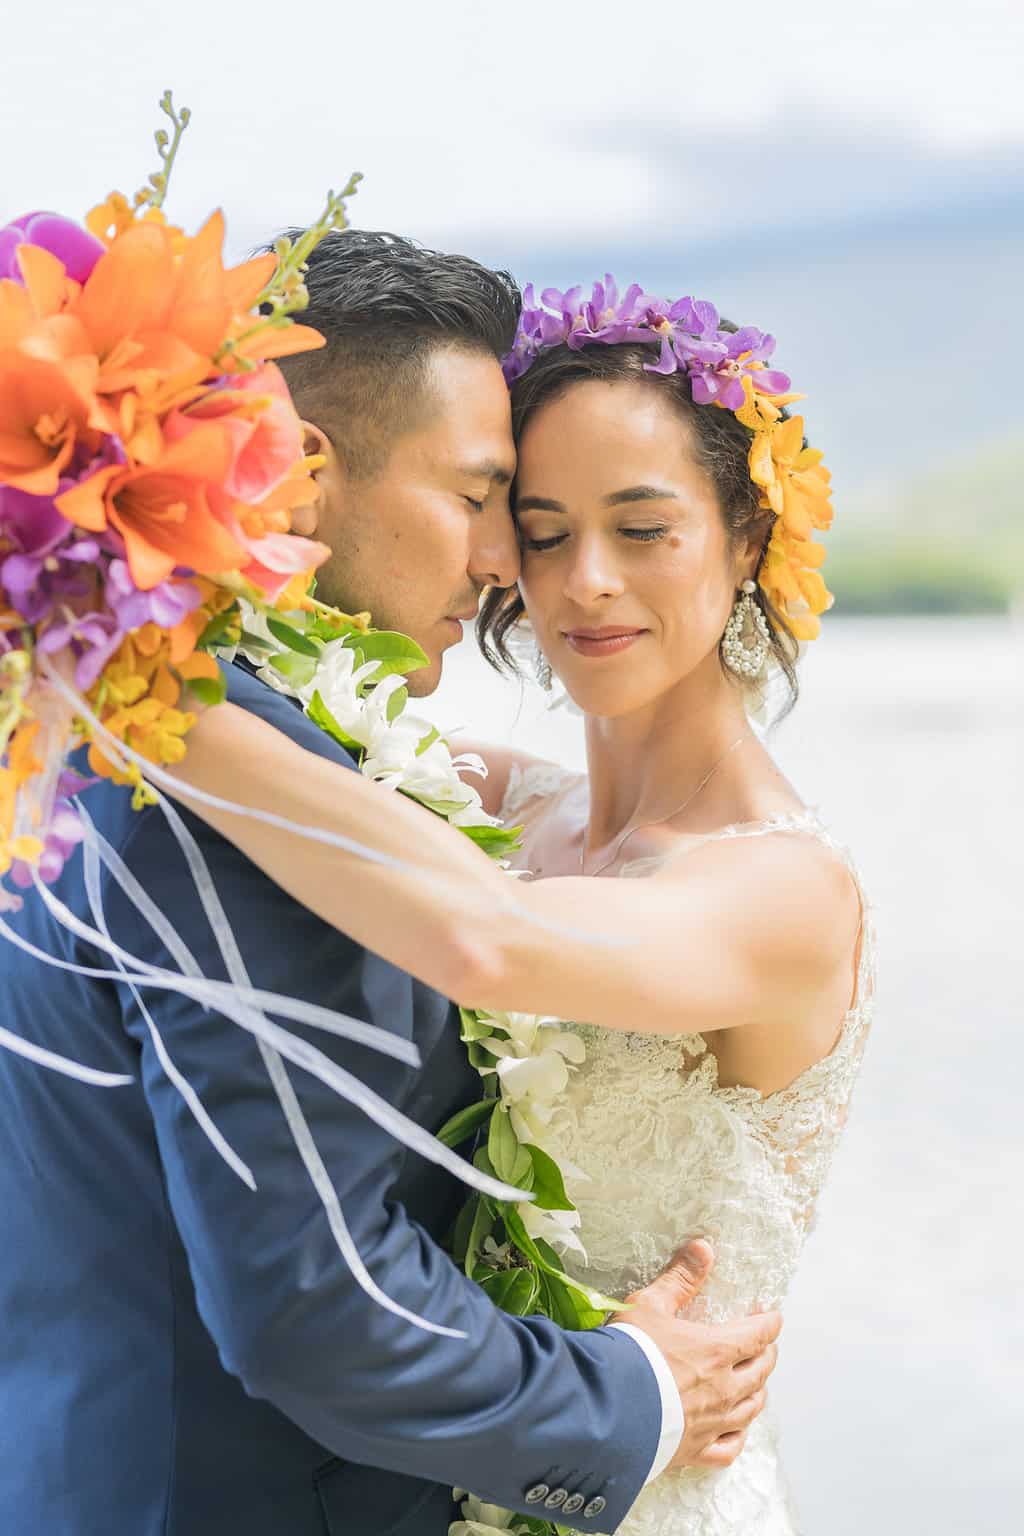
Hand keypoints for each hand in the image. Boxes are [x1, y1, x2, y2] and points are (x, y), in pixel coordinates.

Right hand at [610, 1240, 780, 1472]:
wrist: (604, 1409)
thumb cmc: (627, 1353)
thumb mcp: (650, 1304)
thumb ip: (679, 1278)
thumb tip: (704, 1246)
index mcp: (716, 1351)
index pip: (758, 1335)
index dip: (769, 1323)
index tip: (770, 1315)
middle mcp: (723, 1389)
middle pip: (761, 1371)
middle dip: (767, 1354)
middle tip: (764, 1344)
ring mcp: (712, 1423)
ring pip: (751, 1409)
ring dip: (758, 1391)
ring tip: (756, 1382)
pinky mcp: (695, 1451)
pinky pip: (730, 1448)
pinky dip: (739, 1435)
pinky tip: (736, 1429)